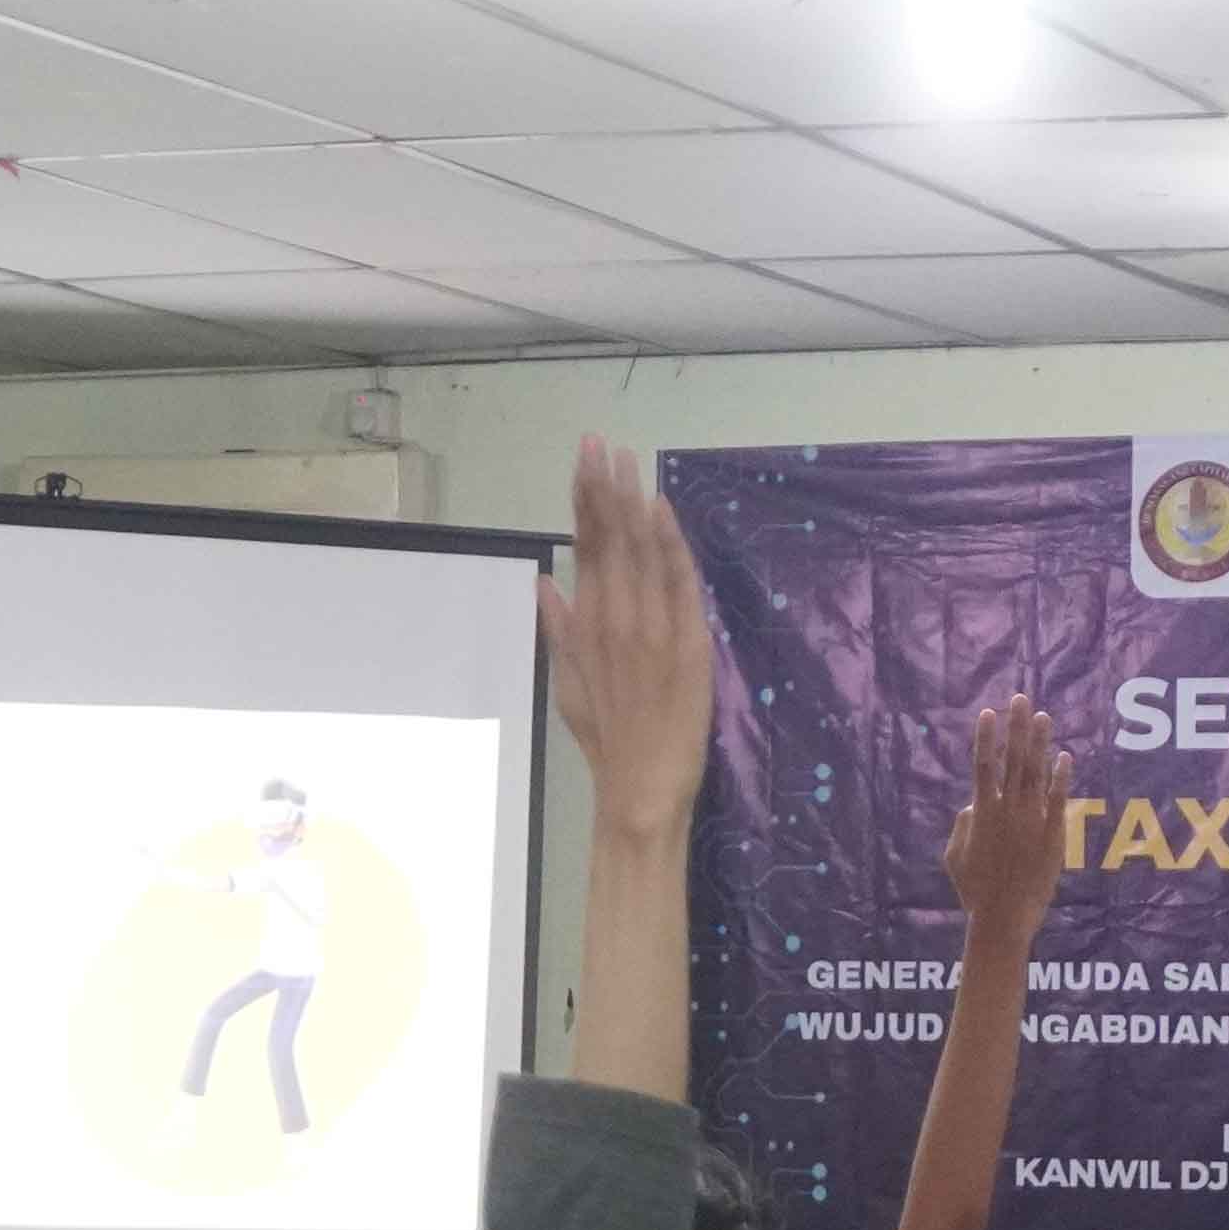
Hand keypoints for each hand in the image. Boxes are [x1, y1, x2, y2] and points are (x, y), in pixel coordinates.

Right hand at [538, 436, 715, 848]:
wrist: (640, 787)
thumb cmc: (608, 742)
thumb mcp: (568, 687)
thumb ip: (558, 632)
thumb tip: (544, 584)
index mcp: (586, 626)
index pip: (584, 549)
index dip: (584, 502)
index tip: (585, 462)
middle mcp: (613, 618)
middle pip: (608, 540)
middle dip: (603, 487)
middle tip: (599, 442)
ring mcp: (649, 629)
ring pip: (638, 551)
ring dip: (632, 501)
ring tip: (625, 458)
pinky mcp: (684, 644)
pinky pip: (676, 583)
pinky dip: (668, 544)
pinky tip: (660, 509)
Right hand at [945, 694, 1068, 947]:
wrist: (1003, 918)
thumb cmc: (974, 890)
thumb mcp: (954, 856)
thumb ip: (962, 824)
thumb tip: (974, 803)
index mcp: (981, 813)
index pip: (983, 765)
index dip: (986, 737)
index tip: (989, 712)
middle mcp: (1007, 810)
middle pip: (1013, 759)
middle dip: (1016, 727)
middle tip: (1020, 699)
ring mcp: (1032, 821)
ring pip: (1037, 773)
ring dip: (1040, 743)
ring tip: (1043, 717)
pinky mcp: (1053, 835)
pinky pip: (1058, 799)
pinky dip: (1061, 777)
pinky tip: (1065, 756)